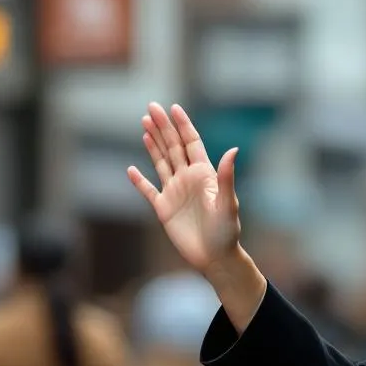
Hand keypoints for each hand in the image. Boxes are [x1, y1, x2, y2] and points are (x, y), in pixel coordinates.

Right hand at [127, 103, 241, 273]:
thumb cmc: (227, 232)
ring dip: (153, 145)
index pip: (191, 143)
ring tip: (144, 126)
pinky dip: (139, 181)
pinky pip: (148, 191)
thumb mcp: (228, 203)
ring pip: (161, 162)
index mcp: (204, 174)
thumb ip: (226, 177)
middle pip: (173, 147)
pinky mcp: (164, 209)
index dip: (183, 125)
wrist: (215, 257)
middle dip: (163, 127)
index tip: (173, 107)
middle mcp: (188, 179)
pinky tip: (131, 169)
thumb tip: (233, 149)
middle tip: (151, 107)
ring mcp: (175, 193)